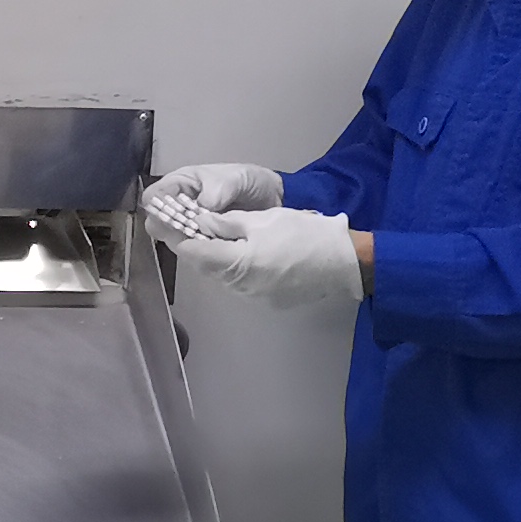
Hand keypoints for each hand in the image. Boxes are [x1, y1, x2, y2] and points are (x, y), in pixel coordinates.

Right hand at [142, 163, 282, 246]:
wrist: (272, 199)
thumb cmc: (249, 181)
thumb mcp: (236, 178)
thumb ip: (219, 188)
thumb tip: (204, 205)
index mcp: (180, 184)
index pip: (154, 196)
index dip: (156, 207)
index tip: (172, 217)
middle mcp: (179, 205)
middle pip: (157, 221)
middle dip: (169, 229)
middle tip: (189, 233)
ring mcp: (190, 225)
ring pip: (172, 238)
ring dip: (183, 242)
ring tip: (202, 242)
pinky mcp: (202, 241)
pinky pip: (190, 249)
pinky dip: (197, 251)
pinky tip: (210, 250)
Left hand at [174, 203, 363, 308]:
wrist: (346, 261)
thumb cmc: (304, 232)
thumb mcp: (262, 219)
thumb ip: (225, 223)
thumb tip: (200, 223)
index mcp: (237, 263)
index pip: (193, 253)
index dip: (181, 237)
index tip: (174, 224)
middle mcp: (240, 287)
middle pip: (206, 267)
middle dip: (200, 248)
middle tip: (197, 228)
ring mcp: (255, 297)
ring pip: (223, 277)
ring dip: (219, 260)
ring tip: (226, 239)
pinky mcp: (268, 302)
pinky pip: (243, 284)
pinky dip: (239, 270)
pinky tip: (251, 255)